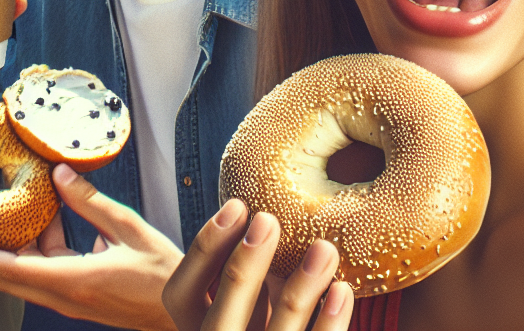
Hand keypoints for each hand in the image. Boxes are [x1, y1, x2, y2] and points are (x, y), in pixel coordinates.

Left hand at [0, 164, 182, 330]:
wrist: (185, 312)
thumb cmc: (163, 276)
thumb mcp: (129, 228)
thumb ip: (90, 202)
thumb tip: (59, 174)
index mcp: (75, 280)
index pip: (12, 269)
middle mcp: (67, 296)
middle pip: (9, 277)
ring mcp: (72, 301)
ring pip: (27, 276)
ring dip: (17, 248)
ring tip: (13, 212)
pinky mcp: (79, 299)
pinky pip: (47, 275)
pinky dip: (41, 251)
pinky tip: (52, 222)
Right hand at [162, 201, 352, 330]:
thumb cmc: (253, 326)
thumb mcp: (236, 308)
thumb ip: (239, 276)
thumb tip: (266, 214)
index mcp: (192, 330)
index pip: (180, 293)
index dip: (205, 248)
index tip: (236, 206)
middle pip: (224, 316)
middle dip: (245, 265)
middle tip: (268, 219)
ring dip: (302, 289)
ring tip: (324, 249)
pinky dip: (330, 323)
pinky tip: (343, 291)